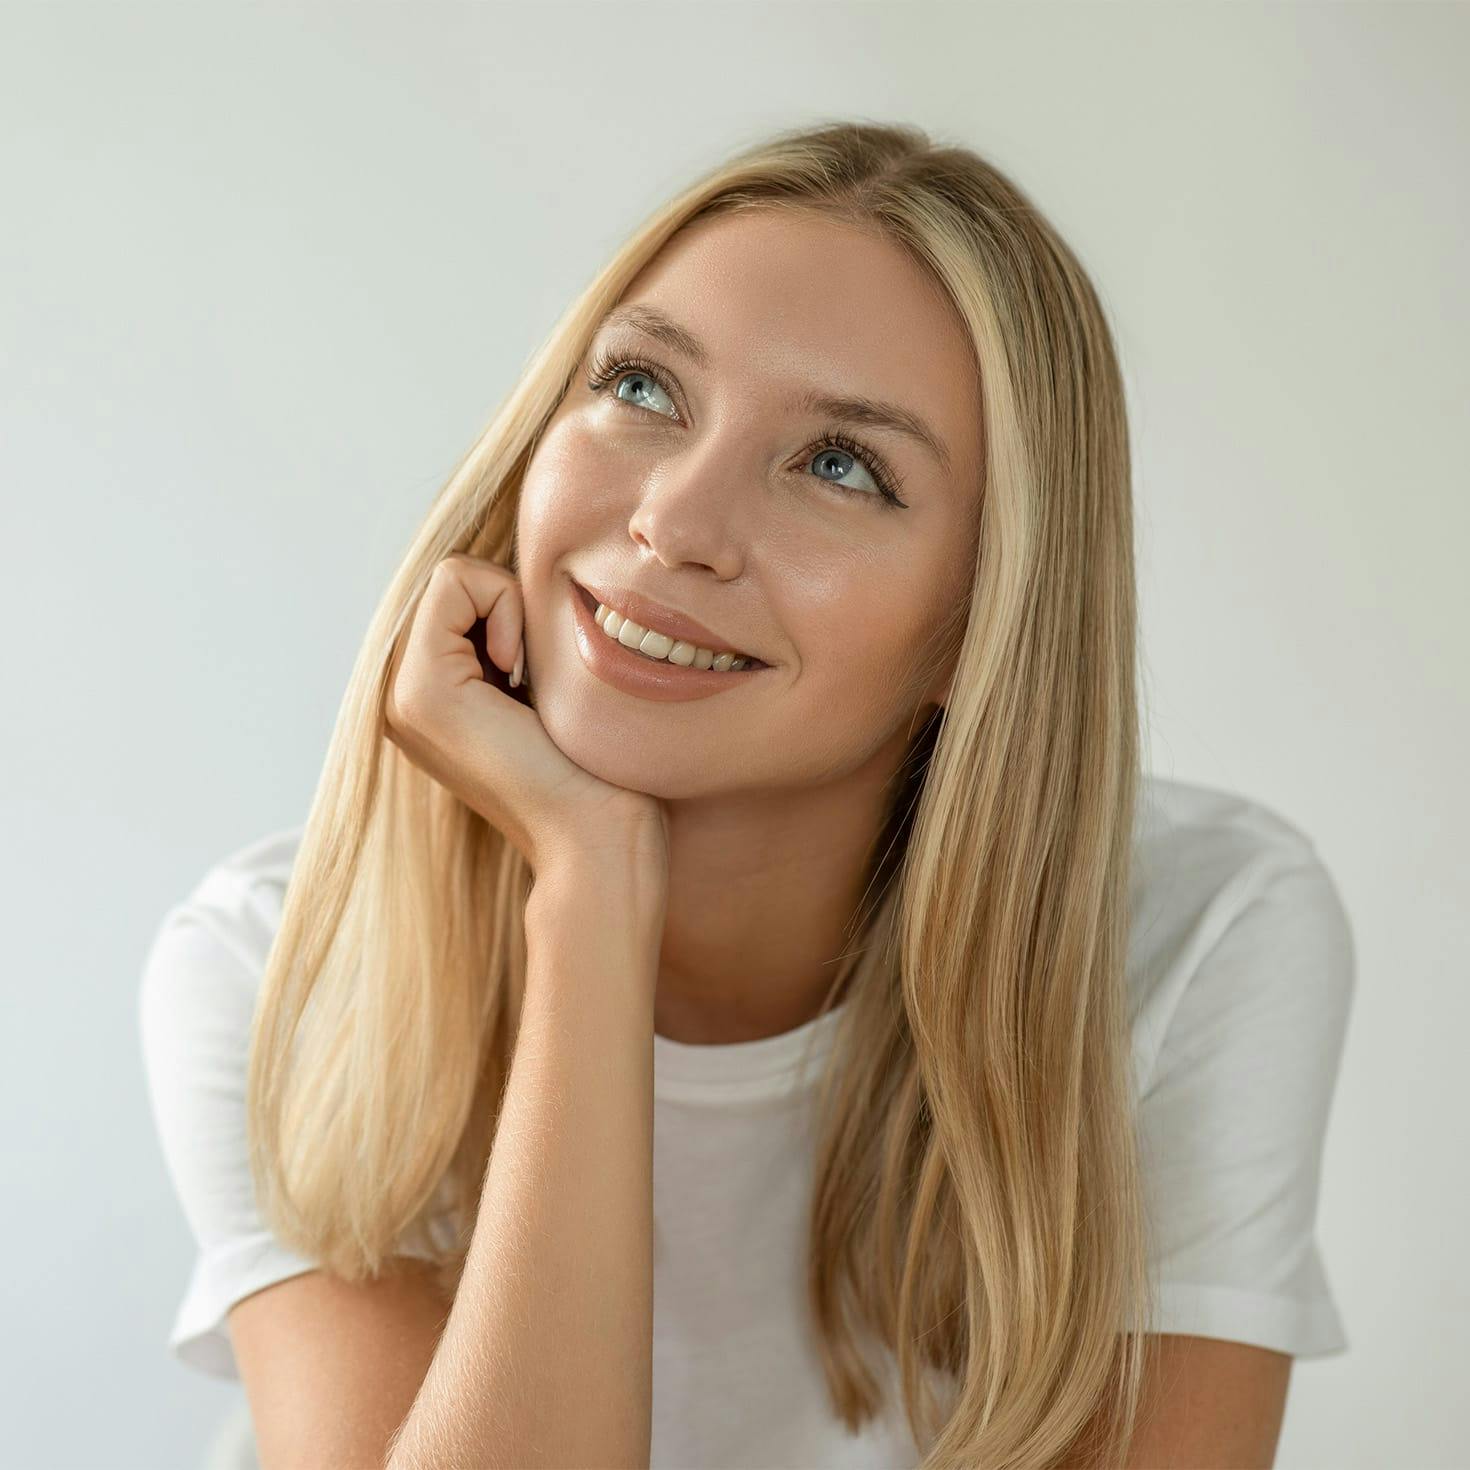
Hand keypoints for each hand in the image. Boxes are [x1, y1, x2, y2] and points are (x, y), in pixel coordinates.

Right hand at [384, 553, 668, 883]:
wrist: (596, 836)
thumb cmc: (596, 770)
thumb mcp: (543, 689)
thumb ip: (510, 644)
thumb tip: (518, 583)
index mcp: (425, 698)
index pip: (455, 593)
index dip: (510, 609)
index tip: (533, 672)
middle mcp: (398, 698)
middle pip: (450, 583)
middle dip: (507, 607)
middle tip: (531, 677)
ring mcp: (399, 696)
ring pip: (450, 577)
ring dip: (509, 610)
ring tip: (525, 682)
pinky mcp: (420, 689)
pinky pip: (454, 581)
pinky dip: (504, 605)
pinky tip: (519, 673)